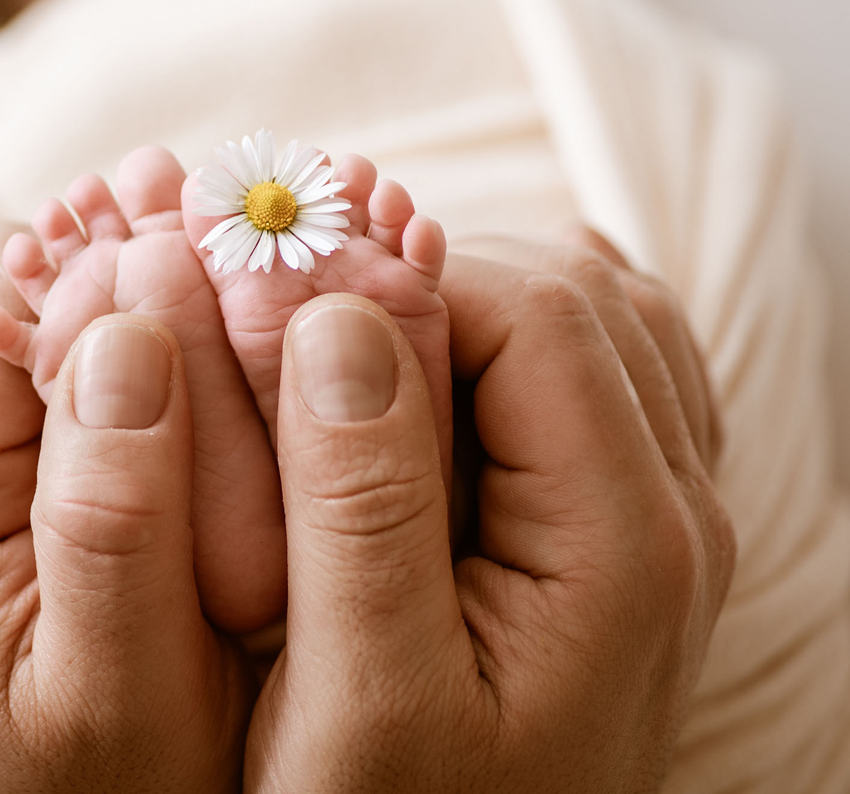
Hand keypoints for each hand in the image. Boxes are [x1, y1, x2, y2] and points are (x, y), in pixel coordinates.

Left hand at [0, 227, 253, 793]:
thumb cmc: (95, 785)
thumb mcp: (124, 682)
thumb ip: (118, 508)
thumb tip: (129, 329)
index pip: (16, 293)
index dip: (137, 266)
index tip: (244, 261)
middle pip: (8, 275)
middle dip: (130, 268)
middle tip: (242, 275)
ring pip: (18, 294)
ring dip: (121, 294)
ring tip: (218, 313)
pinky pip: (21, 341)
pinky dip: (105, 330)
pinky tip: (175, 364)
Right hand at [244, 234, 735, 792]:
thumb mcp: (360, 696)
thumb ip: (358, 504)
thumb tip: (336, 320)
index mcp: (626, 544)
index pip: (542, 315)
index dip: (412, 279)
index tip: (298, 299)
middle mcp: (675, 513)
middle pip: (578, 298)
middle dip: (439, 276)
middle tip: (322, 310)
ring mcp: (663, 513)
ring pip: (599, 316)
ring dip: (476, 298)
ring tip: (374, 333)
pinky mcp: (628, 521)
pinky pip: (601, 367)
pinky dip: (517, 334)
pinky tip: (446, 364)